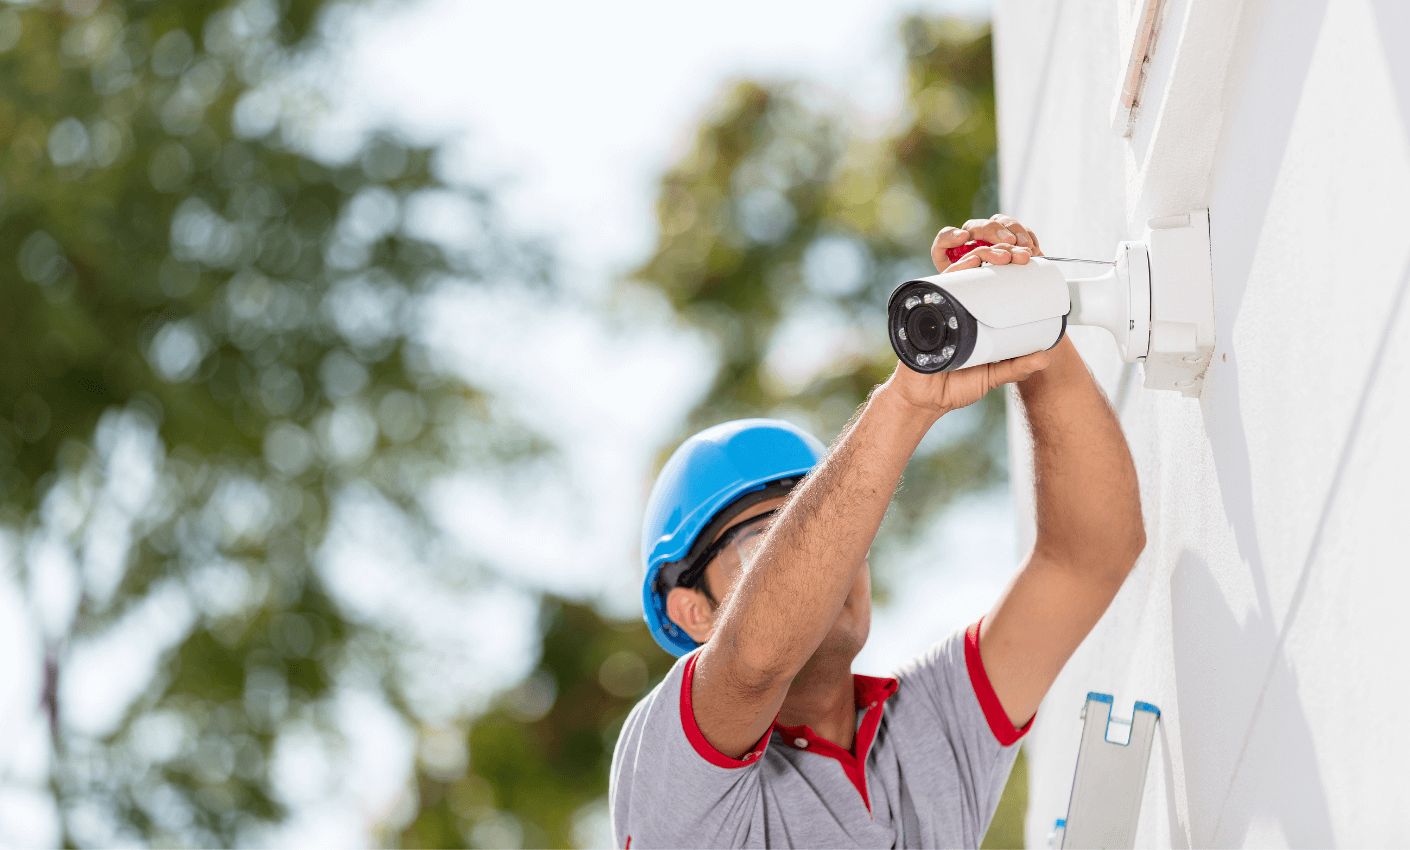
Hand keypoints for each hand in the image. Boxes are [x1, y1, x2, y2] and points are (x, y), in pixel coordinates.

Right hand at [892, 217, 1053, 416]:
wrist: (924, 402)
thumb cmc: (955, 387)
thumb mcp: (992, 375)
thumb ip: (1016, 368)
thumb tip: (1046, 358)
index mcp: (975, 315)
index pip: (992, 281)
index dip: (1009, 264)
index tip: (1029, 260)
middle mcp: (958, 305)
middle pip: (979, 269)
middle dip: (1000, 253)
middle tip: (1020, 257)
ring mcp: (942, 306)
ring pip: (962, 271)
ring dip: (982, 255)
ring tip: (1001, 257)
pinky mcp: (927, 311)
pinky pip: (938, 285)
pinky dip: (954, 271)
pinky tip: (970, 261)